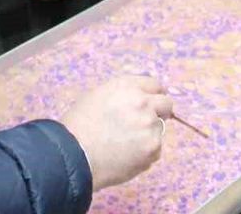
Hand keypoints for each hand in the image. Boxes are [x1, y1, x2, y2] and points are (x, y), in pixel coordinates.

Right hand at [61, 76, 173, 190]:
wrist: (74, 155)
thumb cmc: (78, 126)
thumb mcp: (96, 96)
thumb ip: (121, 95)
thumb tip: (134, 100)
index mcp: (127, 86)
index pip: (154, 84)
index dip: (152, 95)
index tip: (150, 103)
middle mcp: (143, 102)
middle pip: (166, 104)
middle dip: (159, 112)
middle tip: (145, 123)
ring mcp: (150, 126)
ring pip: (159, 129)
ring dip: (148, 135)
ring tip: (125, 144)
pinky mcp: (153, 148)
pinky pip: (155, 150)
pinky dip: (145, 153)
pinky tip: (126, 156)